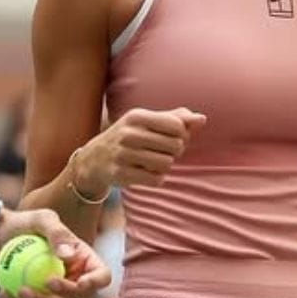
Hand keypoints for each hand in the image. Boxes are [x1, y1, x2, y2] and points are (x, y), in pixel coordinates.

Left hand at [0, 206, 112, 297]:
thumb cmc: (25, 223)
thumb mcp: (42, 219)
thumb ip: (57, 234)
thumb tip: (68, 256)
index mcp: (84, 261)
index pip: (101, 276)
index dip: (96, 283)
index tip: (80, 282)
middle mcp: (73, 280)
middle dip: (70, 294)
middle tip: (49, 282)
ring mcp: (54, 294)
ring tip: (20, 290)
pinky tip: (3, 294)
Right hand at [73, 107, 207, 192]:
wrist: (94, 159)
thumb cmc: (129, 137)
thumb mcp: (147, 122)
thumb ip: (176, 118)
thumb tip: (202, 119)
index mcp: (137, 116)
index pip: (177, 126)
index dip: (182, 135)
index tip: (173, 138)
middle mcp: (128, 134)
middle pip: (175, 146)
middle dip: (174, 152)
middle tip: (163, 152)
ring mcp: (123, 154)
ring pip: (167, 164)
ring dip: (165, 166)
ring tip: (154, 162)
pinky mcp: (121, 174)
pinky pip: (156, 180)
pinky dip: (156, 179)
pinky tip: (146, 173)